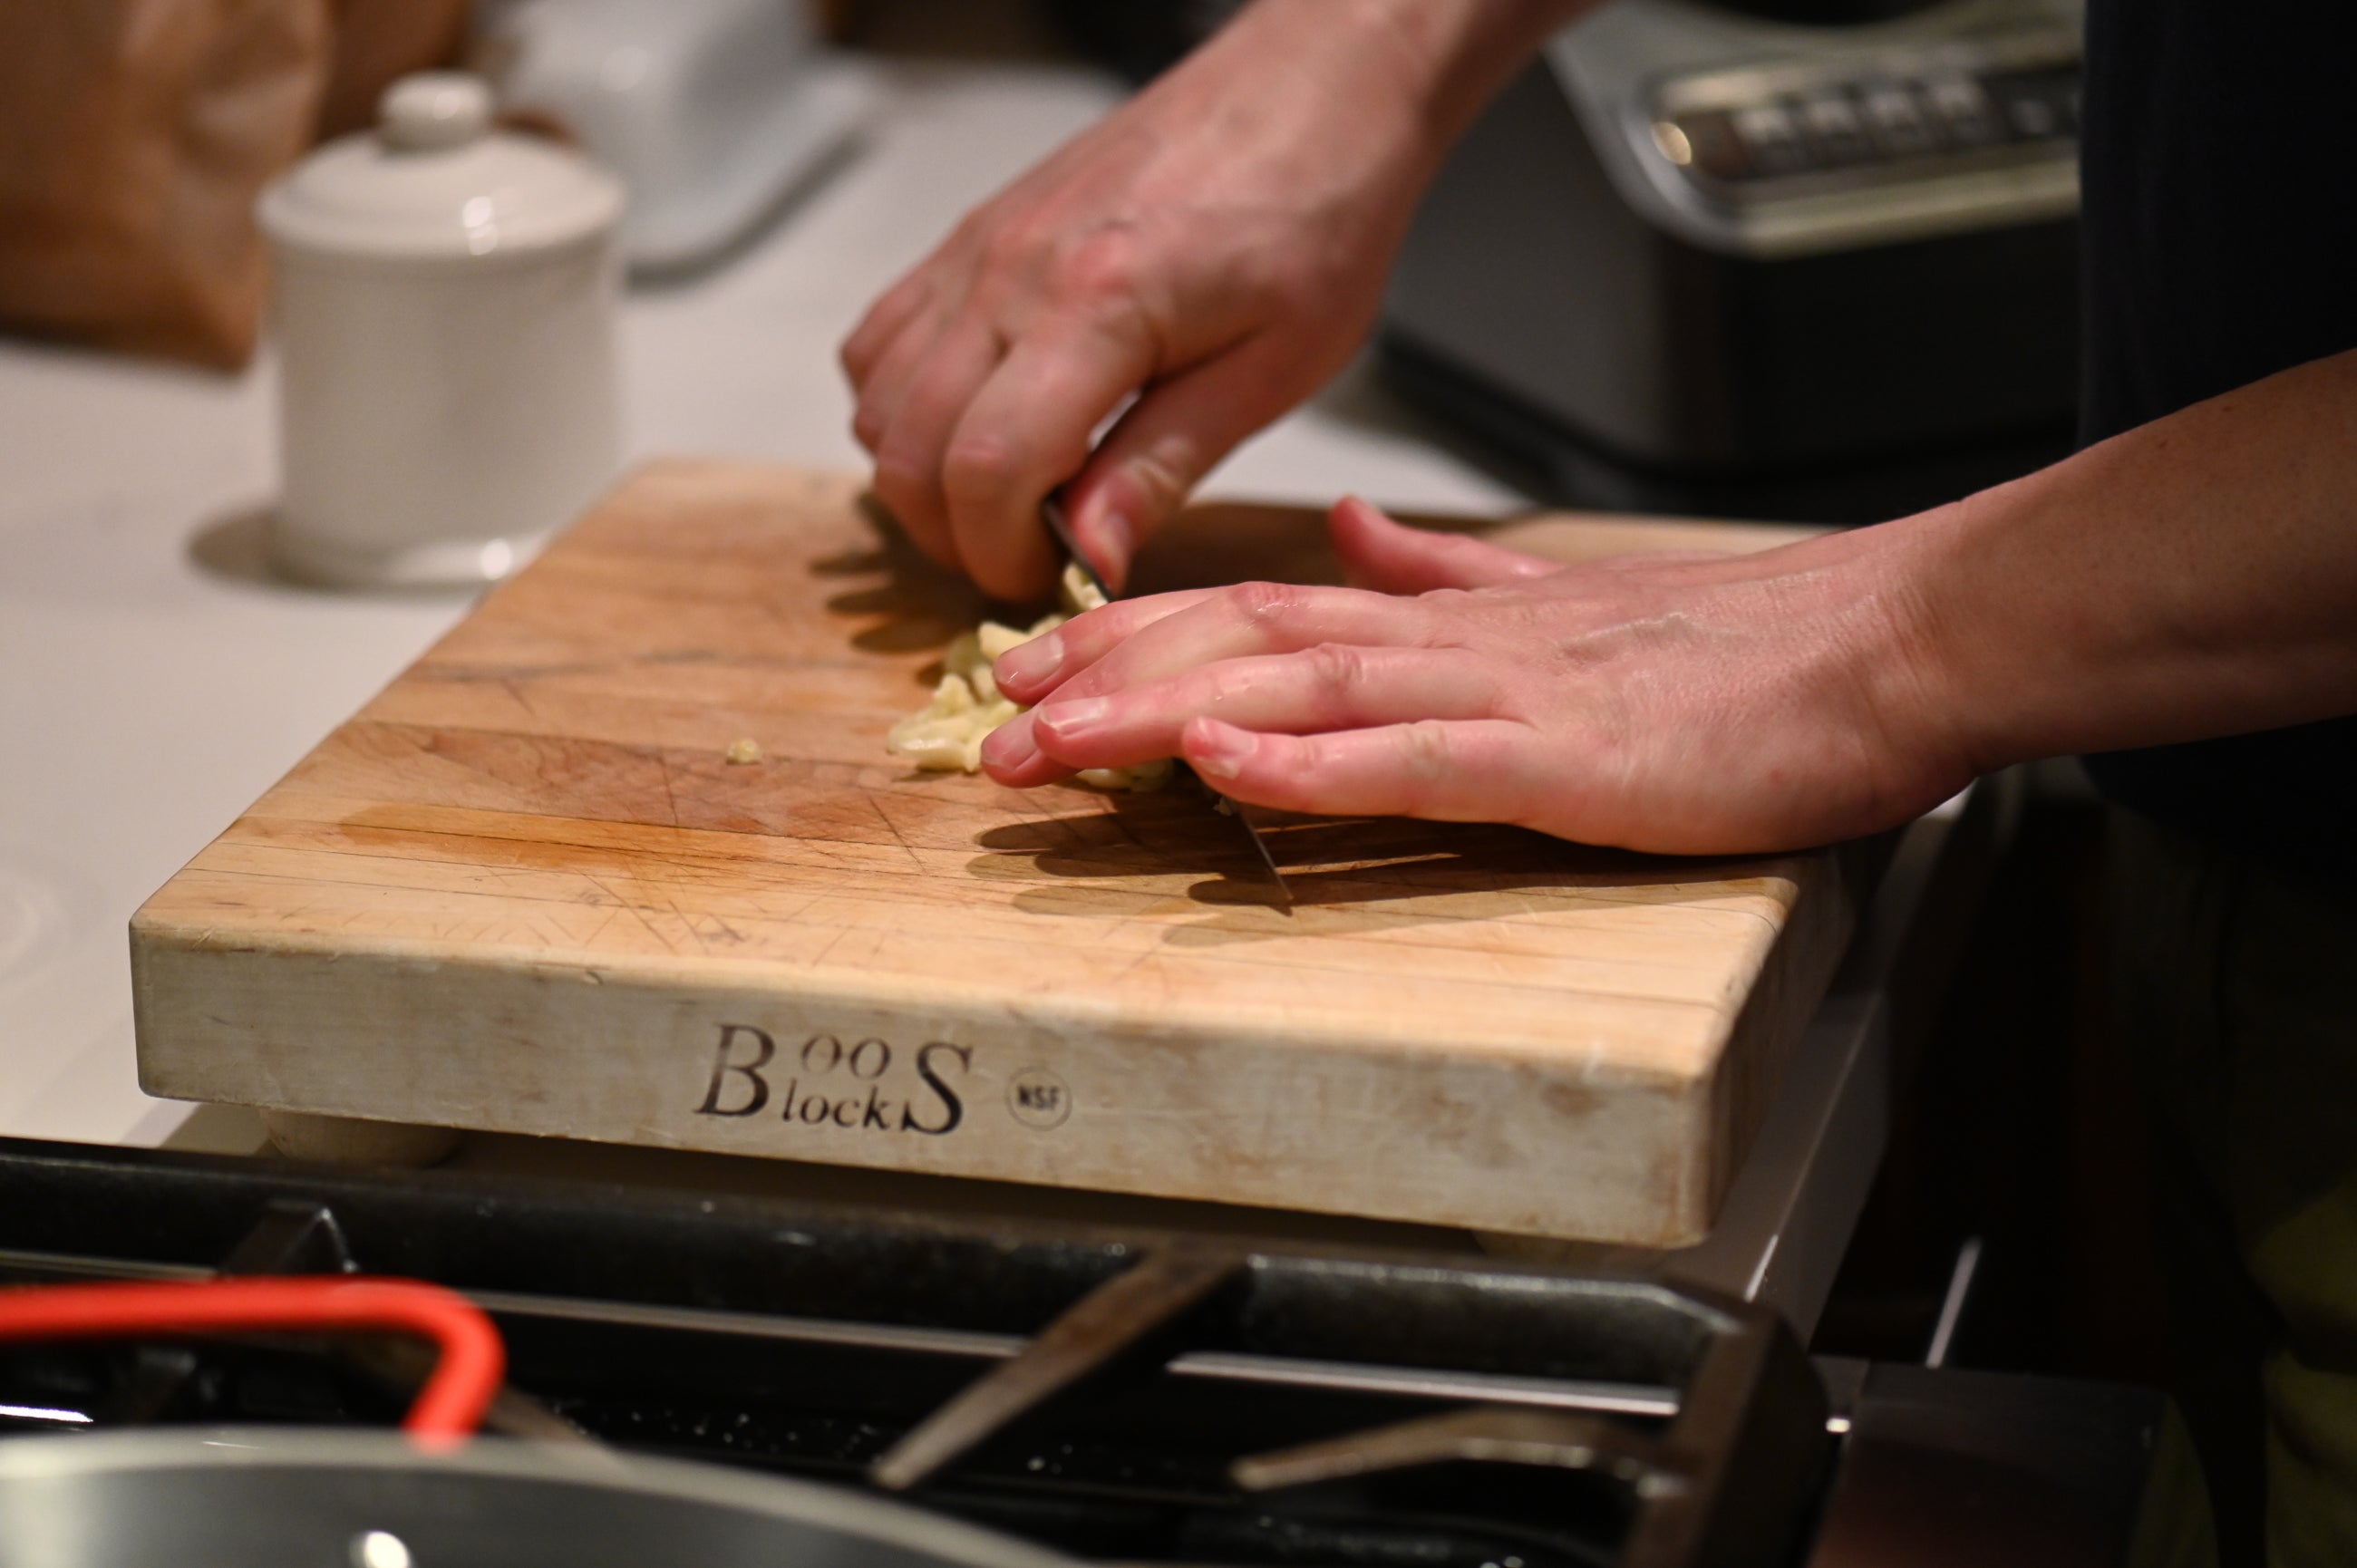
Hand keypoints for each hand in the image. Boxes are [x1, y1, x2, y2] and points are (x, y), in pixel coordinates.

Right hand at [840, 0, 1578, 599]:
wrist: (1308, 92)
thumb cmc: (1316, 222)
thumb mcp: (1271, 370)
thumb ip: (1162, 466)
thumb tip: (1088, 559)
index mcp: (1097, 304)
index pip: (983, 470)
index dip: (1001, 554)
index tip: (1053, 579)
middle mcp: (1010, 268)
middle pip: (907, 449)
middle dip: (954, 535)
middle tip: (1031, 558)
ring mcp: (978, 246)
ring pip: (877, 399)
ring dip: (922, 475)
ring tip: (1010, 498)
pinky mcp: (972, 233)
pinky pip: (882, 340)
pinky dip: (904, 406)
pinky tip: (978, 426)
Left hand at [980, 498, 1973, 854]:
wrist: (1889, 644)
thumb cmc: (1746, 648)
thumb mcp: (1565, 601)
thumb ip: (1450, 574)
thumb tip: (1354, 539)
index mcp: (1451, 618)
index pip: (1263, 613)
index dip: (1140, 635)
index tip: (1038, 668)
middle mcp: (1455, 642)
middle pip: (1249, 642)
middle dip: (1110, 678)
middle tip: (993, 723)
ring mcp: (1505, 692)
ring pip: (1303, 689)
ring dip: (1167, 712)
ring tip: (1055, 742)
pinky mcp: (1566, 756)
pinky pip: (1418, 757)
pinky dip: (1313, 760)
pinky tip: (1223, 762)